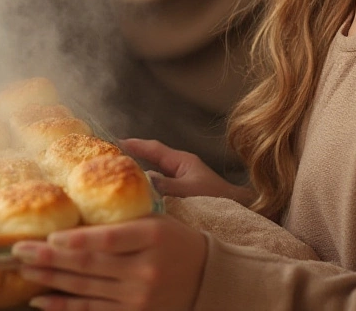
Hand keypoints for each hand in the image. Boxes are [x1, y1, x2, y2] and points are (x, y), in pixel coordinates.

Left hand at [13, 216, 206, 310]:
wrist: (207, 278)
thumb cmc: (173, 241)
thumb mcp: (154, 222)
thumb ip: (119, 221)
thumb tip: (72, 215)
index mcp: (151, 238)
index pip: (109, 239)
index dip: (77, 239)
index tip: (49, 235)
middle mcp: (144, 270)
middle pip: (90, 265)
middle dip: (50, 257)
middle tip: (18, 250)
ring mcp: (139, 297)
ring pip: (86, 288)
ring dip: (50, 280)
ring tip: (24, 270)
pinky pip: (92, 310)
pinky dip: (64, 306)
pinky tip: (41, 300)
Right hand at [120, 138, 253, 206]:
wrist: (245, 215)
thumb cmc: (219, 199)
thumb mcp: (188, 190)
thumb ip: (164, 186)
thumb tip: (139, 181)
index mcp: (182, 161)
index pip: (153, 148)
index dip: (134, 144)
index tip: (114, 142)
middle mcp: (180, 170)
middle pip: (151, 162)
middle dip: (132, 162)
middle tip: (110, 163)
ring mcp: (182, 184)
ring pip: (155, 179)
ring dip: (140, 182)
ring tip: (119, 184)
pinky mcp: (183, 199)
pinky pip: (160, 193)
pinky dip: (149, 196)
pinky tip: (139, 204)